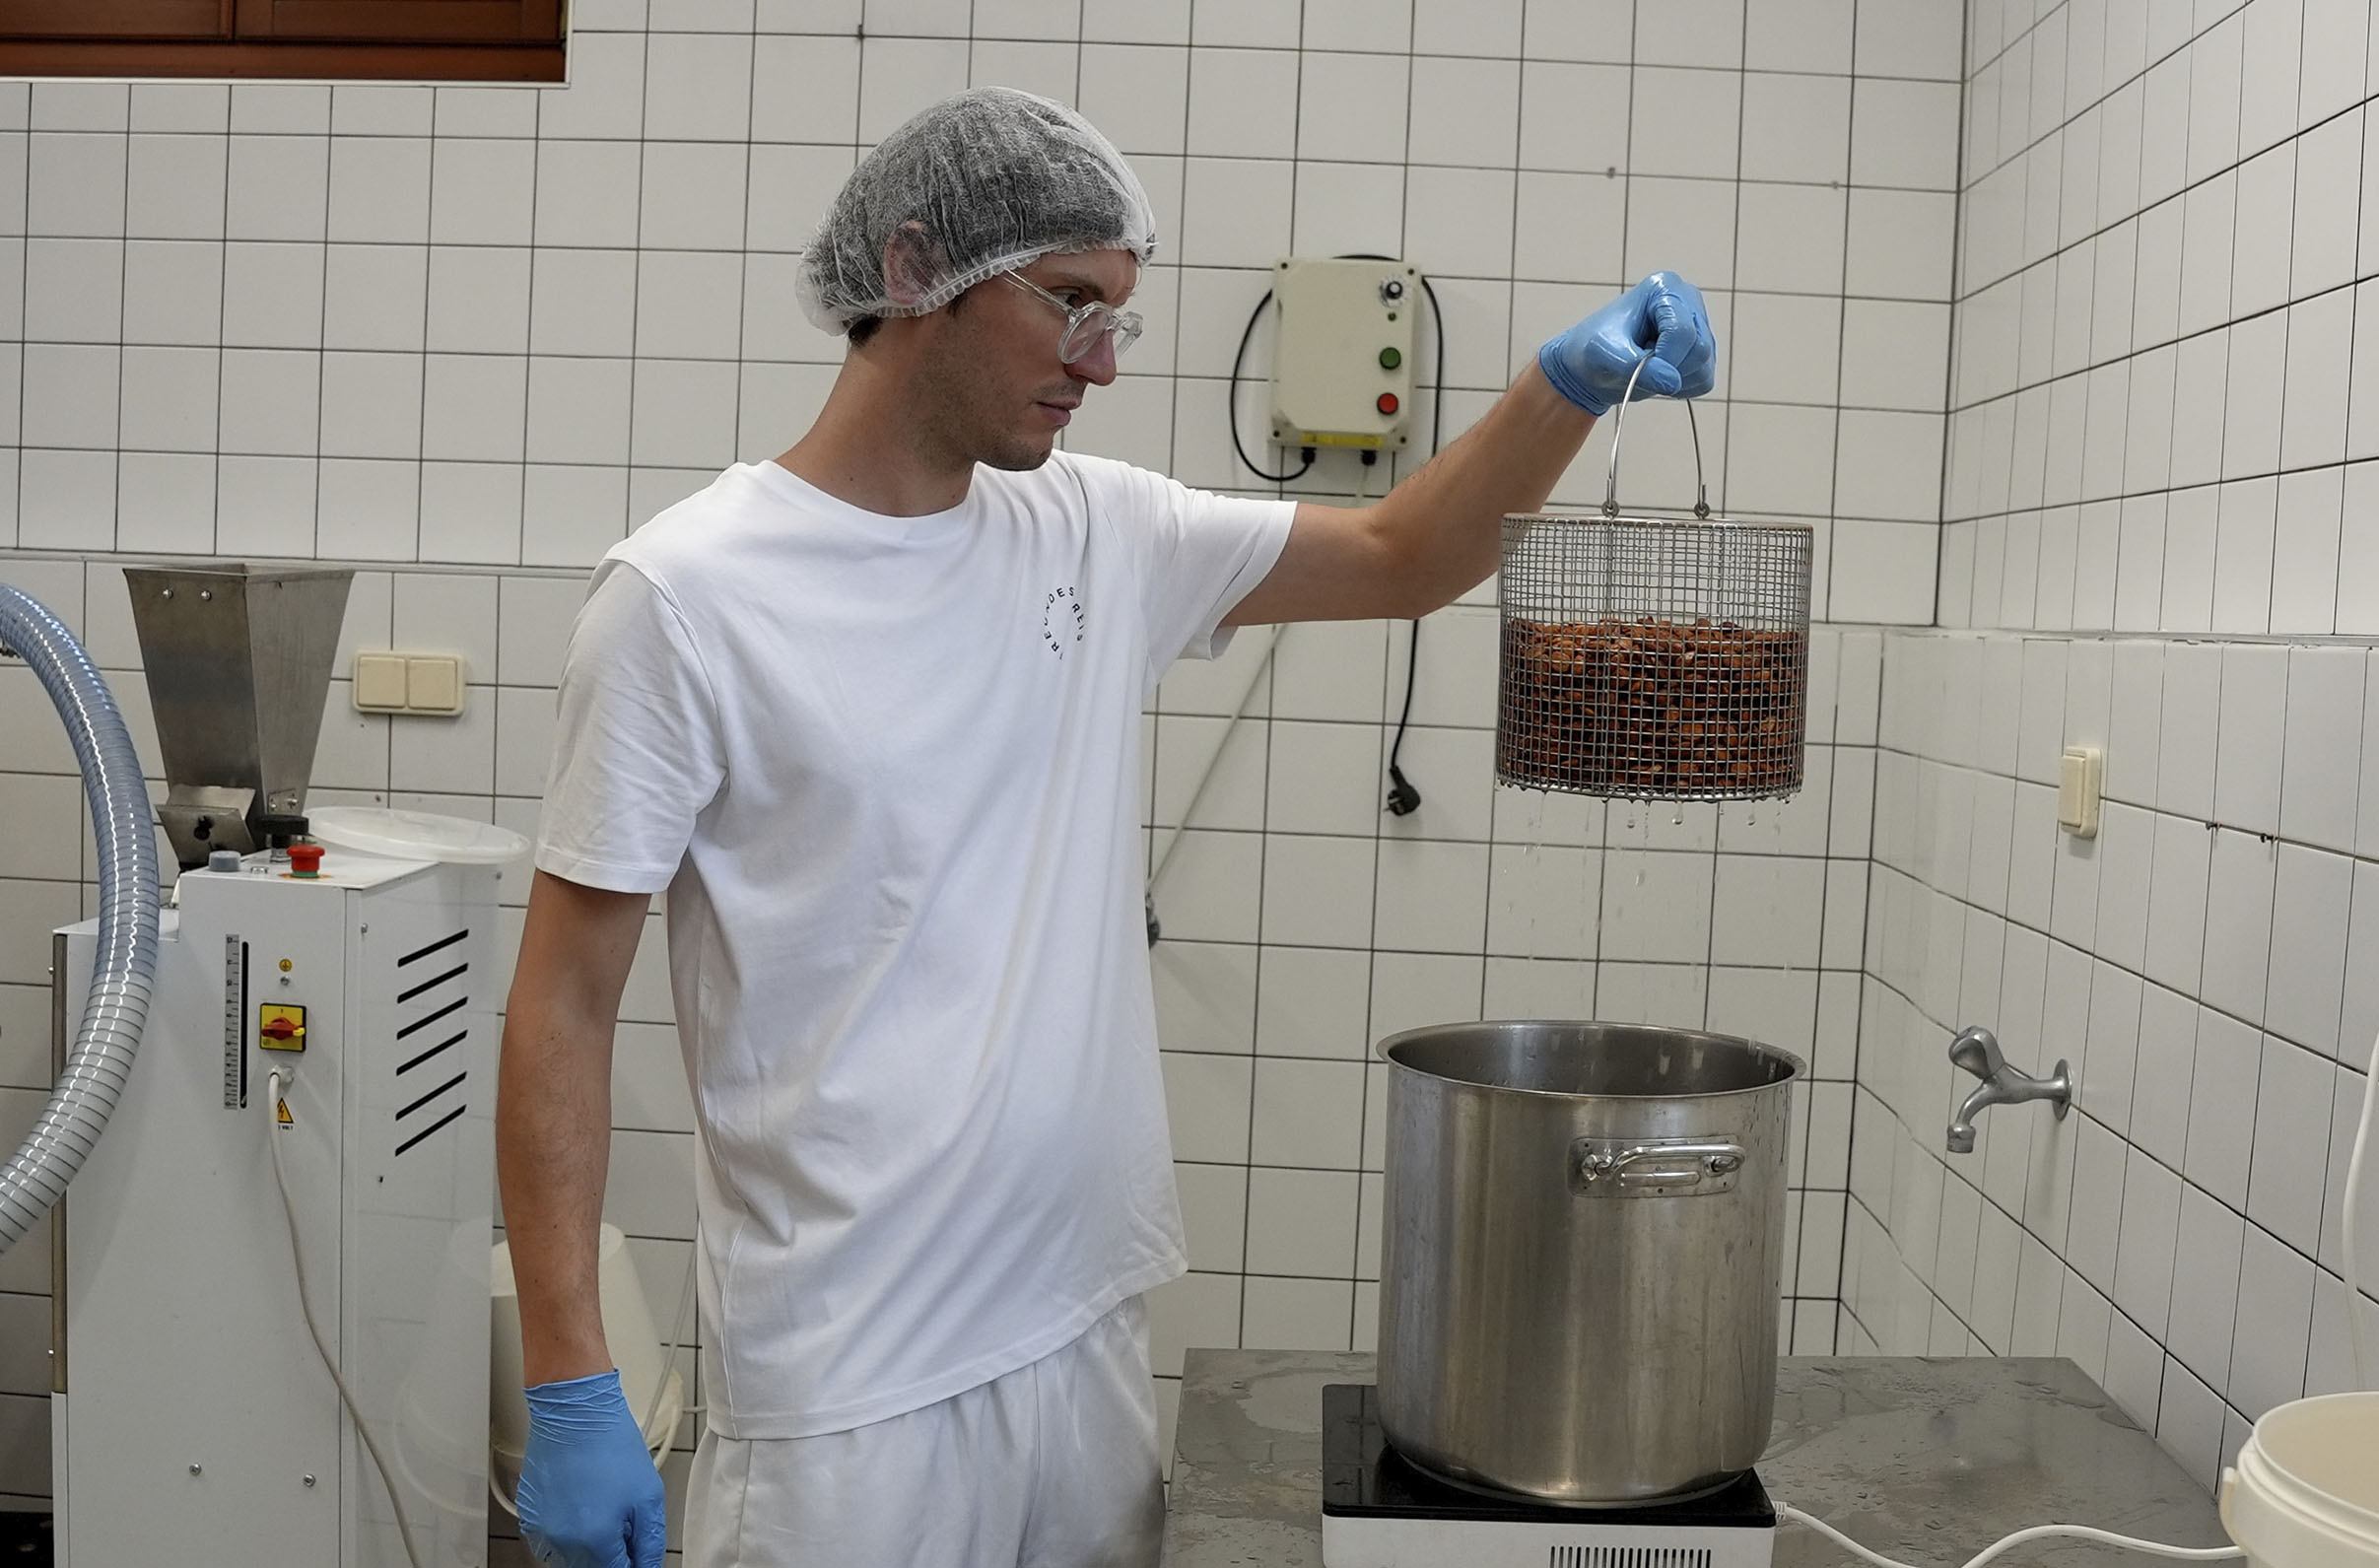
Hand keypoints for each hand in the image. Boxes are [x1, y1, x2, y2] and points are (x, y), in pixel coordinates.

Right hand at [515, 1370, 668, 1567]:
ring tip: (599, 1510)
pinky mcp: (529, 1519)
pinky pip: (550, 1542)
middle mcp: (564, 1542)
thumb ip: (649, 1543)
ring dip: (587, 1548)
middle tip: (621, 1524)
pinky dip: (566, 1534)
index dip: (632, 1564)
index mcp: (596, 1539)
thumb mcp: (649, 1496)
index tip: (635, 1555)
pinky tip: (579, 1506)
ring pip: (569, 1560)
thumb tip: (646, 1567)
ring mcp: (542, 1531)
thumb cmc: (612, 1445)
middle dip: (610, 1555)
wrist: (575, 1413)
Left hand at [1538, 273, 1717, 415]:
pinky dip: (1680, 388)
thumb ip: (1638, 367)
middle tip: (1639, 367)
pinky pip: (1704, 381)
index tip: (1637, 367)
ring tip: (1646, 367)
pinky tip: (1658, 376)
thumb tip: (1672, 382)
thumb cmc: (1593, 350)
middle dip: (1668, 368)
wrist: (1591, 367)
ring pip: (1704, 366)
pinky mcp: (1702, 352)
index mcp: (1664, 288)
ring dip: (1673, 380)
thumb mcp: (1606, 355)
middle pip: (1699, 348)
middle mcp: (1688, 300)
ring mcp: (1698, 326)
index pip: (1681, 331)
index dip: (1663, 358)